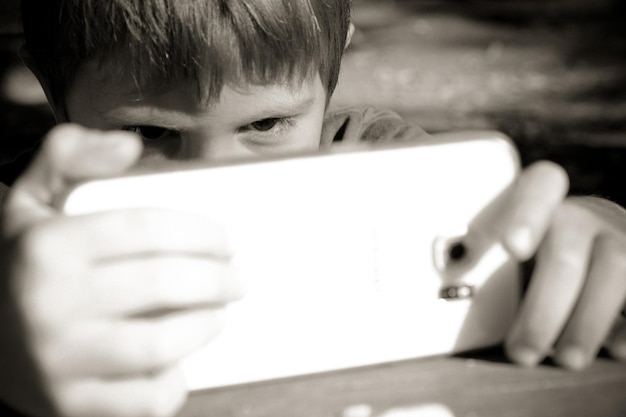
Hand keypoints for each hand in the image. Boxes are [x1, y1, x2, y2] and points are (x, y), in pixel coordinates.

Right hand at [0, 125, 243, 416]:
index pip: (150, 229)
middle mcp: (50, 304)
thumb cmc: (22, 265)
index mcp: (46, 248)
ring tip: (218, 312)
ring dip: (206, 325)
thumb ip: (71, 157)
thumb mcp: (31, 201)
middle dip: (219, 279)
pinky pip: (146, 398)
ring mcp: (60, 361)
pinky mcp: (71, 406)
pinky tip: (180, 358)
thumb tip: (129, 145)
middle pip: (164, 283)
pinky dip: (175, 380)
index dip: (203, 233)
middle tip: (238, 278)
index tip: (227, 241)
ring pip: (162, 343)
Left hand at [499, 161, 625, 368]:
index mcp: (546, 203)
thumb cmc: (547, 253)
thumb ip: (494, 263)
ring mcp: (623, 236)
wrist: (605, 242)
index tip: (512, 248)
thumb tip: (458, 283)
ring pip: (616, 269)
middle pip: (566, 254)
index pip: (541, 186)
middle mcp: (586, 216)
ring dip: (587, 323)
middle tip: (521, 353)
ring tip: (566, 359)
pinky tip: (615, 348)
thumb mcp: (522, 247)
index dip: (527, 215)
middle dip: (543, 309)